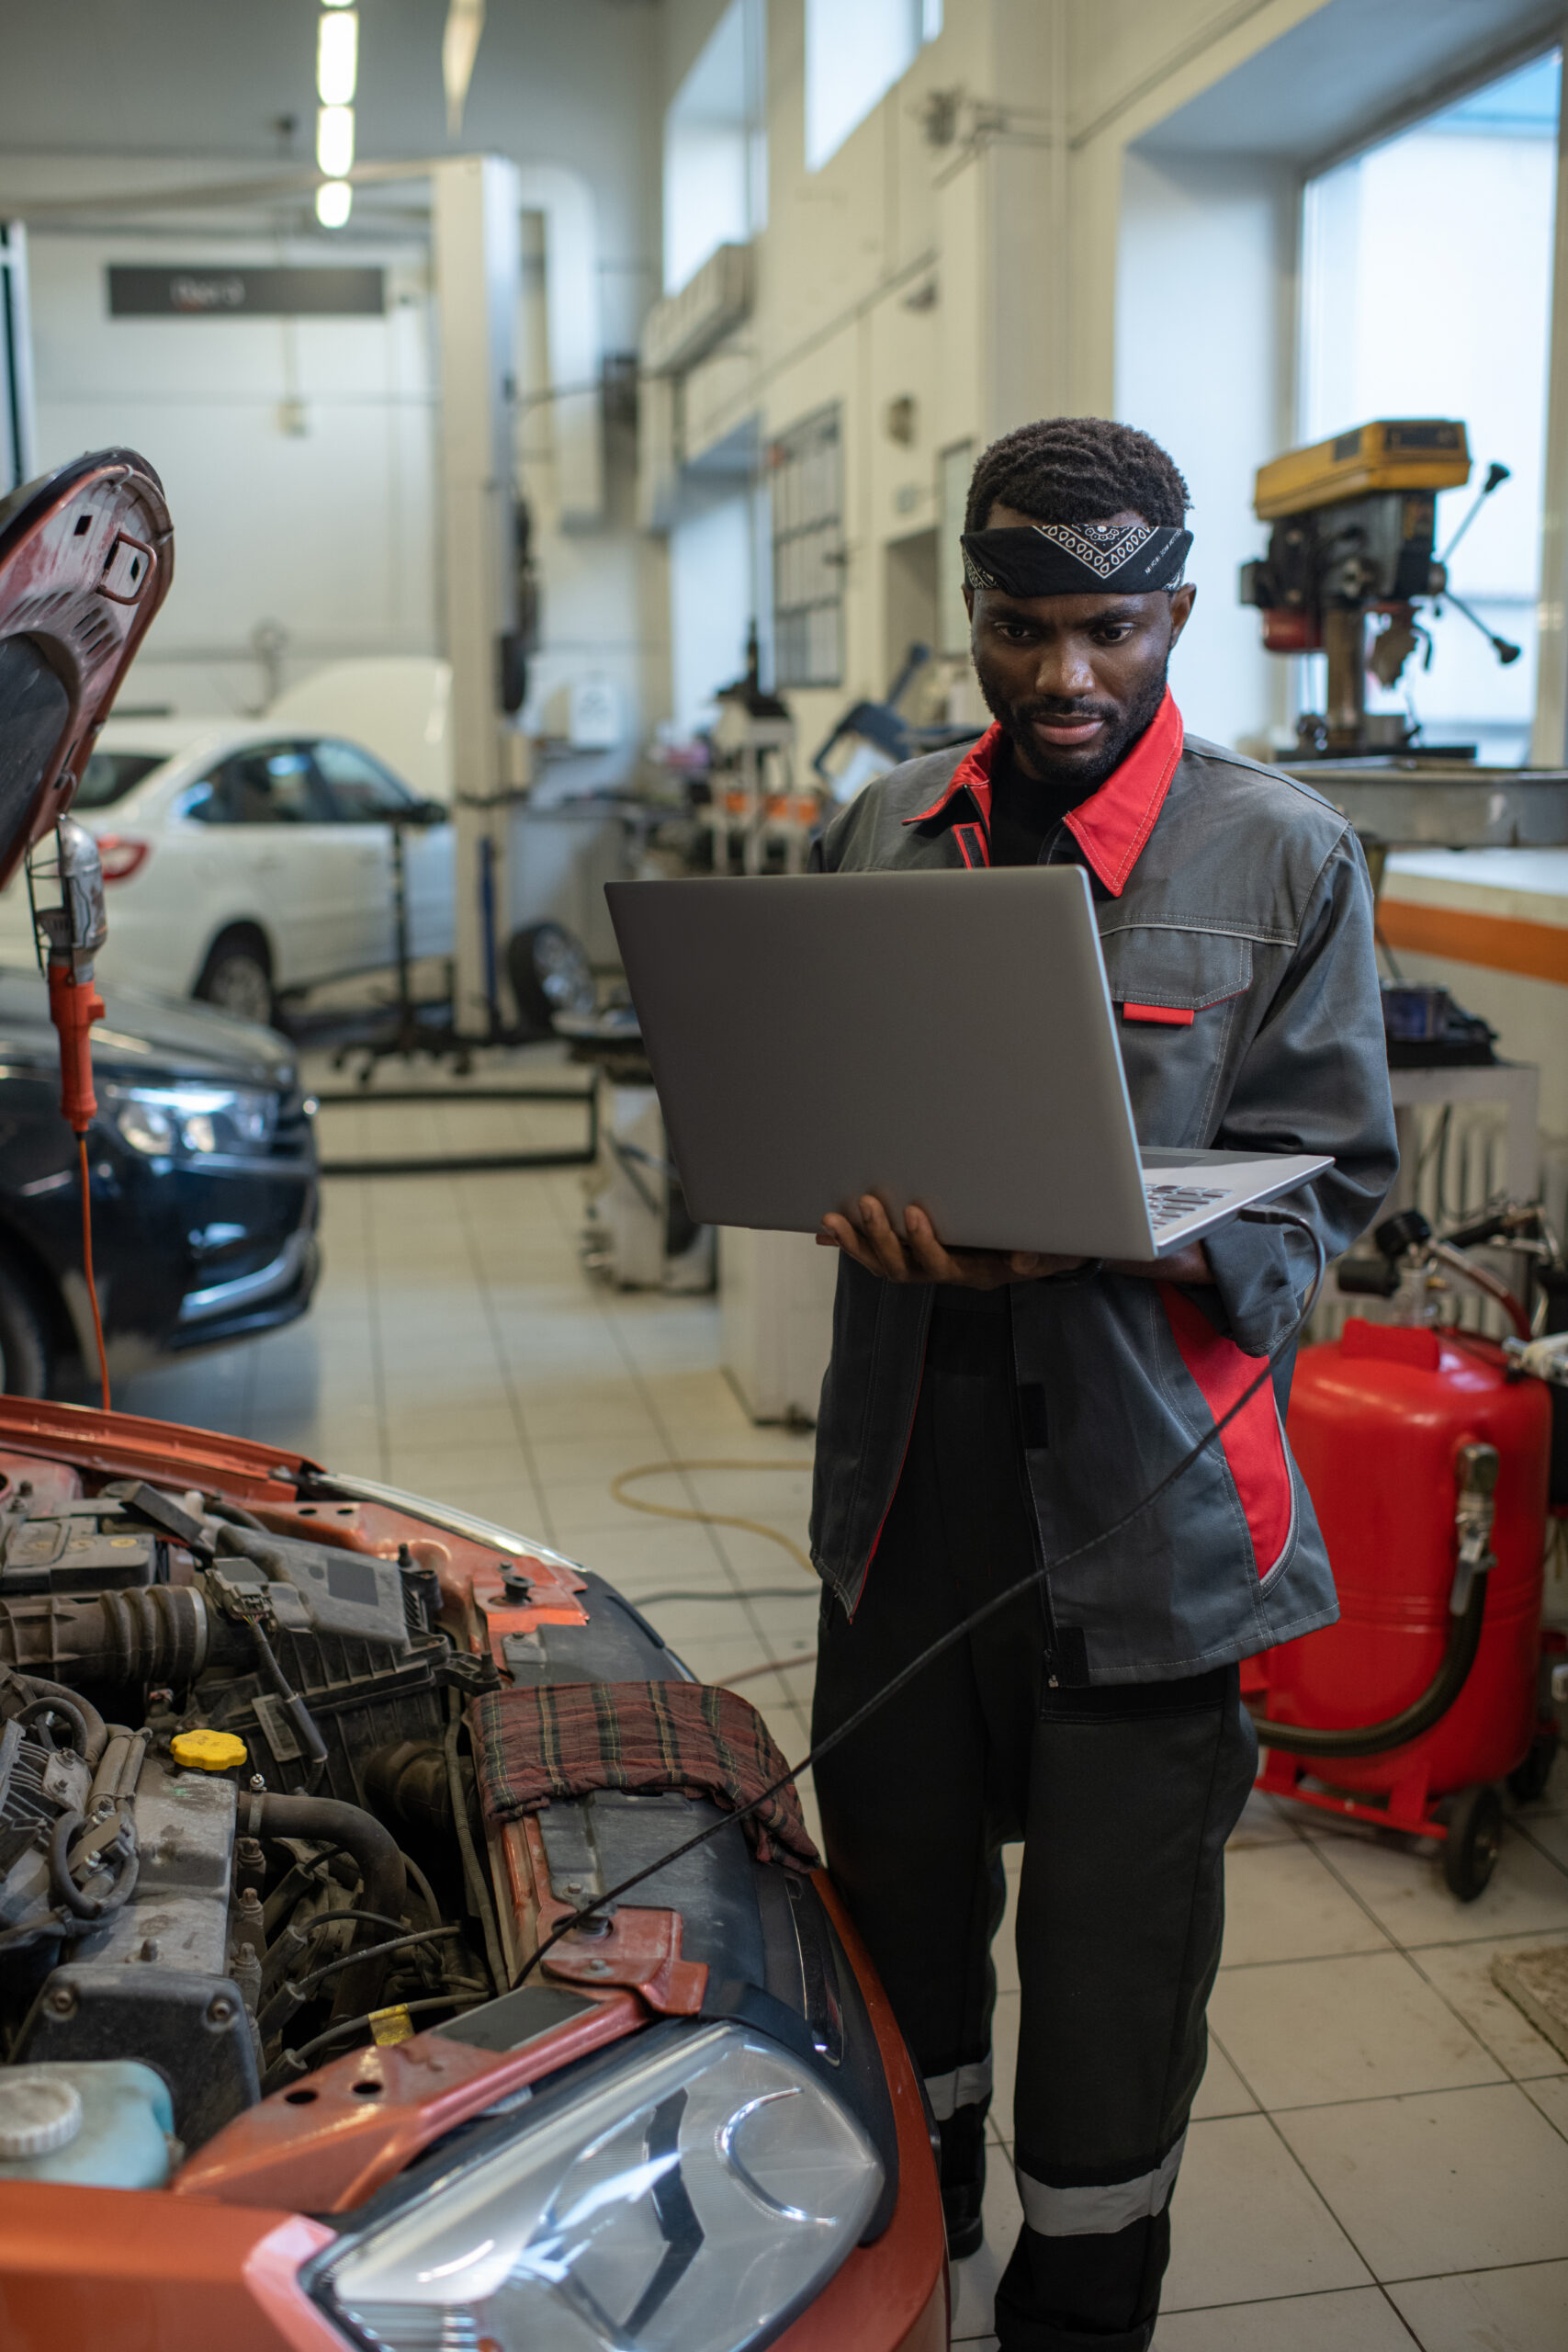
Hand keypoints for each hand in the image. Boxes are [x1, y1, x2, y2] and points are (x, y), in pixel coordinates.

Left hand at [816, 1195, 1083, 1288]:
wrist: (1038, 1253)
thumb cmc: (1045, 1249)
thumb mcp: (1052, 1253)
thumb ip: (1042, 1257)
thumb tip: (1024, 1260)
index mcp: (972, 1273)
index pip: (941, 1266)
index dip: (925, 1244)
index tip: (915, 1214)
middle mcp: (943, 1272)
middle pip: (902, 1267)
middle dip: (880, 1238)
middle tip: (867, 1204)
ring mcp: (924, 1264)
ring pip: (883, 1263)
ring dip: (856, 1242)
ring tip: (832, 1218)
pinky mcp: (911, 1252)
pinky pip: (876, 1253)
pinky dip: (852, 1243)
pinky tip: (826, 1231)